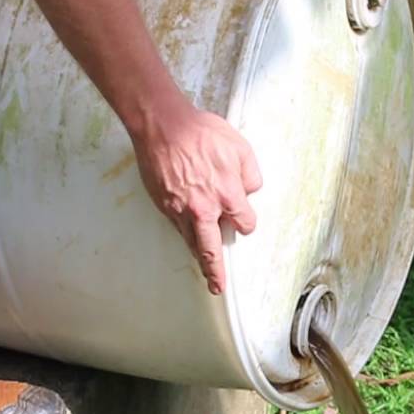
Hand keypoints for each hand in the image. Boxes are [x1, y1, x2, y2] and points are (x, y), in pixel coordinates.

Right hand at [129, 100, 262, 294]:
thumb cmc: (200, 131)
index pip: (244, 222)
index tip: (242, 220)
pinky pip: (177, 228)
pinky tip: (188, 241)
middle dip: (216, 271)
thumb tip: (250, 190)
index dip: (245, 221)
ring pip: (192, 243)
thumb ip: (249, 172)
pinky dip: (184, 237)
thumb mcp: (239, 146)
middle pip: (212, 250)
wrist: (162, 127)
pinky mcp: (164, 205)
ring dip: (199, 259)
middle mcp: (205, 208)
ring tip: (205, 275)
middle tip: (218, 286)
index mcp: (228, 194)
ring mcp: (182, 209)